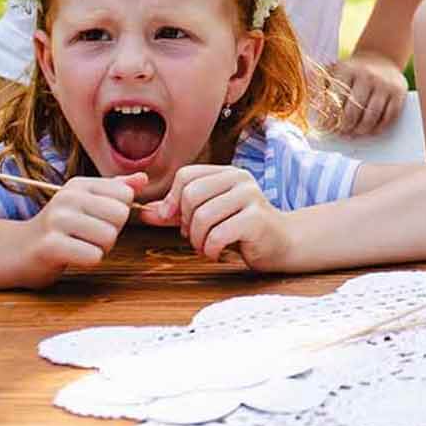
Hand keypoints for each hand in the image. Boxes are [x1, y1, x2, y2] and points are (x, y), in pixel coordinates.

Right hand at [20, 172, 145, 285]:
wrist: (17, 251)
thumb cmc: (59, 228)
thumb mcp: (86, 202)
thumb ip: (115, 190)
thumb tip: (143, 179)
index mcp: (79, 184)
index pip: (125, 194)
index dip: (117, 213)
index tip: (96, 219)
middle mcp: (68, 197)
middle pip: (120, 216)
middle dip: (111, 232)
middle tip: (87, 236)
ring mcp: (57, 220)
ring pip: (109, 237)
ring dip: (99, 249)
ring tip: (78, 246)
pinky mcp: (50, 246)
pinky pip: (93, 256)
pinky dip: (87, 261)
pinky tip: (70, 256)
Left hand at [138, 164, 292, 267]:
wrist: (281, 243)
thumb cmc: (242, 229)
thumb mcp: (207, 217)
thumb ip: (177, 213)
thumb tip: (145, 214)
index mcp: (227, 173)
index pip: (186, 176)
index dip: (173, 200)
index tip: (177, 220)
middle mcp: (240, 179)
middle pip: (191, 195)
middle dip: (185, 223)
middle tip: (195, 237)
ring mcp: (251, 197)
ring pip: (202, 216)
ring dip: (197, 240)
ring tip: (206, 247)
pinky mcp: (256, 219)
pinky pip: (217, 234)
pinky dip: (210, 249)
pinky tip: (217, 252)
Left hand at [327, 52, 407, 136]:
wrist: (380, 56)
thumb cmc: (351, 70)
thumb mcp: (334, 70)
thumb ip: (319, 86)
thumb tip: (310, 109)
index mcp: (346, 70)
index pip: (335, 102)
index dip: (329, 120)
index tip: (325, 129)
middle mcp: (367, 75)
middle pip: (353, 112)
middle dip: (345, 128)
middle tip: (340, 135)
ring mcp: (385, 84)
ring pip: (371, 117)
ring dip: (361, 131)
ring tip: (353, 135)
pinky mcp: (399, 91)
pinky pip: (389, 117)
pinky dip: (379, 128)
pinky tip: (370, 131)